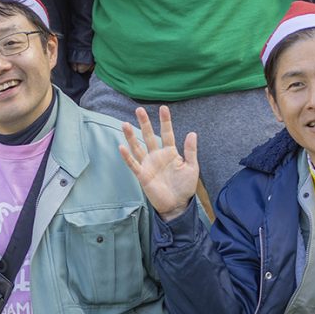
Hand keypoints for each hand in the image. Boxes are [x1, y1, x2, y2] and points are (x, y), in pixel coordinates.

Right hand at [117, 106, 197, 220]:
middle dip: (144, 123)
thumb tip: (192, 133)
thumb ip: (190, 151)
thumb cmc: (185, 186)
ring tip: (124, 124)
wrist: (177, 205)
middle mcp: (156, 155)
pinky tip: (122, 147)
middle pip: (149, 136)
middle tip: (139, 109)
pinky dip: (127, 156)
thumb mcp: (192, 167)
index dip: (165, 121)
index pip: (167, 133)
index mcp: (170, 152)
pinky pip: (133, 164)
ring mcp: (148, 164)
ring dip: (131, 136)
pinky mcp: (142, 175)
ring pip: (137, 147)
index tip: (163, 108)